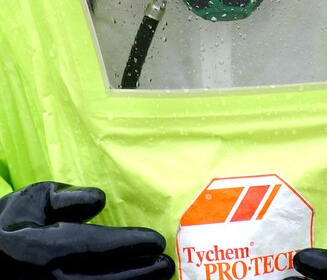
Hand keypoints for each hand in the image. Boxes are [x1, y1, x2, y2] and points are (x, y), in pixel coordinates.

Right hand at [0, 181, 174, 278]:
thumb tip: (100, 200)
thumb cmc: (15, 222)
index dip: (128, 245)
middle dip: (139, 274)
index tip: (155, 241)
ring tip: (157, 278)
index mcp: (42, 248)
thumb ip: (68, 199)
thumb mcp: (35, 200)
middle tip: (166, 265)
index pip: (94, 247)